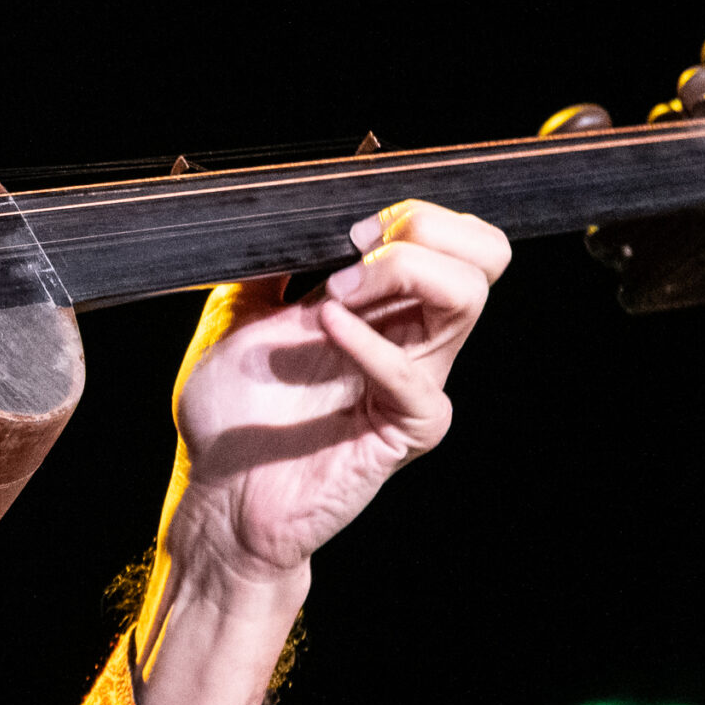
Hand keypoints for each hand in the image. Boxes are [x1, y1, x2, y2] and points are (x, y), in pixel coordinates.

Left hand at [165, 200, 509, 584]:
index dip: (410, 213)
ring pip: (468, 296)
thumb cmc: (229, 415)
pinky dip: (369, 342)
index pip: (450, 236)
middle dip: (425, 230)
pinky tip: (324, 326)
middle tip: (357, 249)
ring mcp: (416, 381)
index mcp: (383, 306)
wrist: (218, 492)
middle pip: (485, 254)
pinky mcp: (409, 428)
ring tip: (331, 297)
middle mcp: (412, 337)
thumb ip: (267, 264)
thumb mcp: (236, 313)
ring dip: (399, 272)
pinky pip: (415, 377)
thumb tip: (278, 214)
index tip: (347, 228)